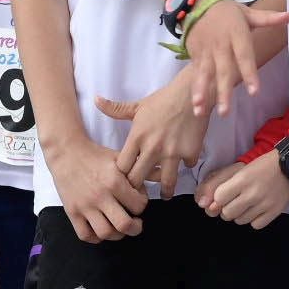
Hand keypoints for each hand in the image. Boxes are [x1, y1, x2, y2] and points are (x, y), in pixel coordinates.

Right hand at [48, 133, 146, 243]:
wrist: (66, 152)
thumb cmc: (96, 155)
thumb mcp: (120, 158)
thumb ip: (142, 168)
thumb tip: (163, 172)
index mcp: (114, 182)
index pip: (139, 205)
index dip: (142, 205)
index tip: (138, 201)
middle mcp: (100, 196)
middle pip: (124, 225)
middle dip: (135, 228)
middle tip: (136, 223)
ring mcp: (84, 206)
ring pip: (105, 233)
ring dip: (117, 234)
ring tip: (119, 226)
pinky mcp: (72, 212)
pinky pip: (85, 235)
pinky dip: (95, 238)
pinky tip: (101, 229)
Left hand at [95, 72, 212, 194]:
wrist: (192, 93)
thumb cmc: (163, 99)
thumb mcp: (138, 105)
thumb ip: (116, 109)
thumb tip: (96, 100)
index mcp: (137, 137)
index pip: (122, 167)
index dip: (122, 175)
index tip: (125, 178)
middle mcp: (152, 147)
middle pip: (138, 179)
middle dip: (138, 187)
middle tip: (141, 192)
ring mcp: (172, 152)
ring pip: (166, 182)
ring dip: (165, 190)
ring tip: (165, 195)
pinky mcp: (190, 152)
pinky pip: (187, 166)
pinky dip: (186, 166)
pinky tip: (184, 165)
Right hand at [182, 0, 286, 113]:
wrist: (195, 2)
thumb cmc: (226, 11)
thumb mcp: (247, 13)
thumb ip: (268, 18)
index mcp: (236, 35)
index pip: (244, 56)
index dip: (249, 74)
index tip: (254, 91)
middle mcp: (221, 46)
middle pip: (223, 71)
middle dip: (223, 91)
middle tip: (225, 112)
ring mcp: (207, 52)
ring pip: (205, 75)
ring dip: (203, 93)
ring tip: (201, 110)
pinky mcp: (196, 56)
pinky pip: (196, 74)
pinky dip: (196, 89)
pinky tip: (196, 105)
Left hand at [197, 151, 288, 227]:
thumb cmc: (263, 166)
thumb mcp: (240, 169)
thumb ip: (221, 184)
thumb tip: (206, 205)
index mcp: (242, 180)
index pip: (218, 198)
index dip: (219, 199)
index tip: (224, 196)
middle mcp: (252, 194)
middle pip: (227, 213)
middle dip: (227, 209)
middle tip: (235, 201)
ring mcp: (264, 205)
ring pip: (239, 221)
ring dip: (240, 214)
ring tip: (247, 204)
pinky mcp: (274, 213)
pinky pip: (255, 225)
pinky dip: (254, 219)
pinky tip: (257, 210)